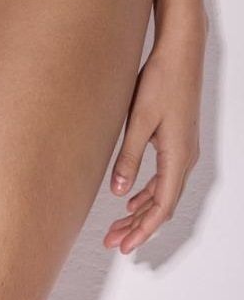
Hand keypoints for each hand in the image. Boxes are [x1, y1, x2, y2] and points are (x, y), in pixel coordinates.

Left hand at [104, 30, 205, 253]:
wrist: (181, 52)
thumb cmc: (162, 81)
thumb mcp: (139, 121)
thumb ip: (128, 158)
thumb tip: (118, 193)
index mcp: (178, 157)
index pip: (162, 206)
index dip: (142, 230)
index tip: (124, 246)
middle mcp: (185, 158)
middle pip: (162, 204)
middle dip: (138, 226)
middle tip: (114, 242)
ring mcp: (183, 150)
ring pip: (163, 192)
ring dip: (141, 211)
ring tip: (117, 226)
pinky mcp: (176, 141)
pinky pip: (164, 178)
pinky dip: (147, 193)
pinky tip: (131, 199)